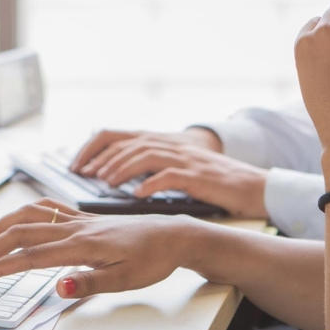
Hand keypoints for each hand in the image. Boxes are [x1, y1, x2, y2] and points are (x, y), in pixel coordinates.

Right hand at [0, 198, 196, 298]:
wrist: (173, 235)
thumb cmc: (152, 258)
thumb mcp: (126, 279)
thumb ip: (90, 282)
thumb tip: (57, 287)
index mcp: (82, 244)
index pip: (29, 256)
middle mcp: (75, 227)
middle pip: (20, 232)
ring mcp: (78, 220)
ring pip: (29, 216)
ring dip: (0, 228)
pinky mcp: (84, 218)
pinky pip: (46, 209)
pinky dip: (23, 214)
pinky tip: (17, 222)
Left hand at [86, 139, 267, 217]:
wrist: (253, 184)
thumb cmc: (213, 181)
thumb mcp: (178, 166)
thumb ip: (150, 166)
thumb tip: (115, 177)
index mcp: (161, 142)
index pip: (117, 134)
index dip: (93, 148)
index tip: (76, 166)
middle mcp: (170, 145)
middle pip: (127, 142)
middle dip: (101, 159)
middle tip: (83, 175)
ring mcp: (185, 159)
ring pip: (145, 155)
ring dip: (121, 168)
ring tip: (104, 183)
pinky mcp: (198, 176)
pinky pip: (170, 176)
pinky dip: (151, 184)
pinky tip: (138, 195)